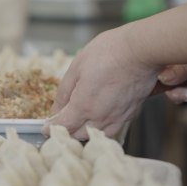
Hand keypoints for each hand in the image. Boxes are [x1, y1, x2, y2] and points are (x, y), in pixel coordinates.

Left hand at [44, 28, 161, 139]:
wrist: (140, 50)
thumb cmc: (108, 53)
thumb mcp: (77, 67)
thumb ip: (65, 92)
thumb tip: (57, 109)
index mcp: (84, 106)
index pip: (63, 127)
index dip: (51, 128)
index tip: (46, 127)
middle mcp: (101, 117)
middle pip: (79, 135)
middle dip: (67, 130)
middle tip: (61, 122)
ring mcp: (118, 118)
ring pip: (97, 135)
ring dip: (85, 131)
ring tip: (80, 121)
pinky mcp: (131, 114)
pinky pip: (113, 128)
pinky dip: (102, 127)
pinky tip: (99, 116)